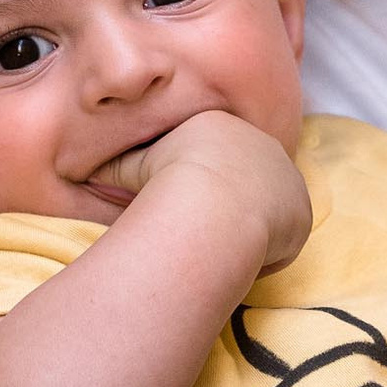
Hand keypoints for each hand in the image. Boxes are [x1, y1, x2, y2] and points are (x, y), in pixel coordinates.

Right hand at [100, 110, 311, 274]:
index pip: (221, 158)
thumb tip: (85, 171)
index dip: (206, 188)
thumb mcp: (133, 167)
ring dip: (251, 230)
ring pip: (270, 209)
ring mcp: (287, 177)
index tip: (191, 210)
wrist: (207, 199)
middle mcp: (263, 146)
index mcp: (225, 129)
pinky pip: (284, 237)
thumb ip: (118, 167)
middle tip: (207, 233)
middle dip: (232, 206)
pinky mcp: (302, 210)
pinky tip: (242, 257)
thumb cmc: (165, 181)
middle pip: (250, 181)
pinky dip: (266, 252)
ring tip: (223, 249)